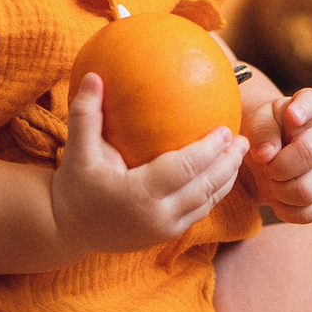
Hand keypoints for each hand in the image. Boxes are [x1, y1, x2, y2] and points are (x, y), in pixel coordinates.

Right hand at [51, 73, 249, 256]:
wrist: (68, 229)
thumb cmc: (75, 185)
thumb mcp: (77, 150)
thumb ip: (86, 114)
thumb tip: (94, 75)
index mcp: (139, 194)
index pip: (185, 170)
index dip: (209, 151)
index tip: (226, 130)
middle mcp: (157, 216)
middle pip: (205, 188)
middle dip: (228, 164)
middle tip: (243, 139)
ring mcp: (164, 230)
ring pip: (207, 203)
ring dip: (227, 179)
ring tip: (240, 154)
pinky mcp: (166, 236)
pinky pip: (199, 212)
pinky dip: (214, 192)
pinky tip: (221, 172)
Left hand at [242, 85, 311, 222]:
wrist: (272, 157)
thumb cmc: (266, 133)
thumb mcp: (257, 122)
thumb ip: (261, 131)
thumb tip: (268, 154)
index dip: (304, 109)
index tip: (291, 116)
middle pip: (309, 154)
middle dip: (278, 166)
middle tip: (268, 167)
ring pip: (307, 190)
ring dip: (280, 191)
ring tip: (273, 181)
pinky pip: (307, 213)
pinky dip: (285, 210)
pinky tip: (279, 197)